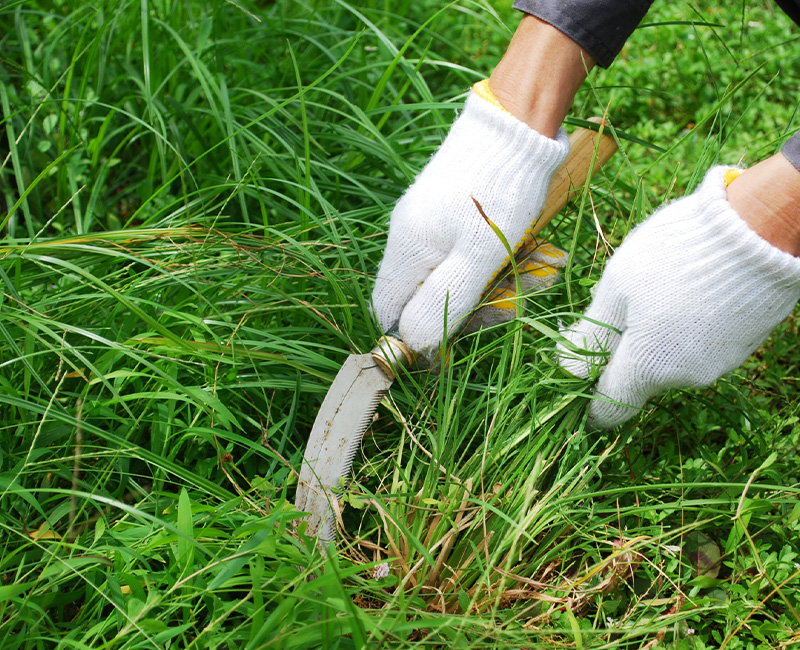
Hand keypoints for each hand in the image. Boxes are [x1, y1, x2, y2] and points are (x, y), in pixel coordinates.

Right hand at [372, 86, 568, 355]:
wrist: (517, 125)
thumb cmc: (499, 194)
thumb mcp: (478, 256)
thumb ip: (444, 301)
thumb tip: (414, 342)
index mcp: (407, 249)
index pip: (388, 309)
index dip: (413, 333)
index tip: (451, 342)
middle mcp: (410, 236)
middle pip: (423, 295)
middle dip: (467, 307)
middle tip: (510, 302)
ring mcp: (430, 221)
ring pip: (451, 274)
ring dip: (492, 284)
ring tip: (534, 270)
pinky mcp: (451, 211)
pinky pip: (465, 252)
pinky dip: (494, 261)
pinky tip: (527, 254)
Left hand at [559, 166, 799, 427]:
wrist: (758, 229)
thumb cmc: (674, 254)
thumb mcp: (617, 288)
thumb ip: (593, 334)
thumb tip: (567, 371)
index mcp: (649, 367)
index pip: (611, 405)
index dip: (590, 398)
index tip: (578, 379)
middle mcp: (686, 376)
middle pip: (640, 376)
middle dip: (624, 350)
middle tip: (621, 302)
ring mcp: (720, 362)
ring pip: (670, 358)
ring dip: (656, 334)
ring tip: (660, 286)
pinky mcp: (744, 344)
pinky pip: (700, 344)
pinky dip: (686, 325)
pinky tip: (689, 288)